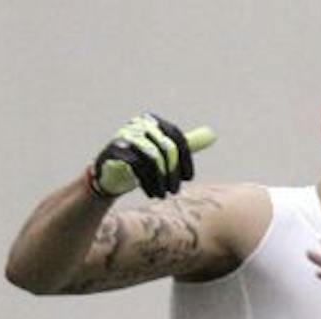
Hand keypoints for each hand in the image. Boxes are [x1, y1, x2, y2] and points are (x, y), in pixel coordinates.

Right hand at [90, 114, 215, 199]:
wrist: (109, 175)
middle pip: (166, 148)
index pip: (176, 136)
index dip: (185, 159)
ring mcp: (124, 136)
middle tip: (174, 191)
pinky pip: (137, 166)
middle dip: (173, 173)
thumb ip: (184, 144)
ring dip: (161, 181)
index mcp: (152, 121)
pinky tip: (151, 193)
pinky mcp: (114, 150)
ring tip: (163, 195)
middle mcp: (138, 124)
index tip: (188, 178)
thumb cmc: (141, 163)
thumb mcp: (164, 152)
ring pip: (153, 158)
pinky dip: (147, 182)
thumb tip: (211, 134)